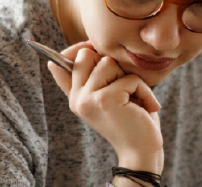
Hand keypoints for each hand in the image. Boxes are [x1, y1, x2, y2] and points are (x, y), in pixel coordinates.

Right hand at [49, 42, 163, 172]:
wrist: (142, 152)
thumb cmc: (131, 121)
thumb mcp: (107, 97)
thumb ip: (90, 79)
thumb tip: (55, 61)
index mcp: (75, 97)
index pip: (61, 63)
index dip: (79, 50)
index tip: (93, 50)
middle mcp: (76, 99)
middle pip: (86, 54)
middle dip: (111, 65)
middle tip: (124, 87)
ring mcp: (88, 99)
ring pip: (108, 62)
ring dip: (130, 79)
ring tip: (135, 99)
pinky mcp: (105, 100)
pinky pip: (129, 78)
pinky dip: (144, 91)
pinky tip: (146, 107)